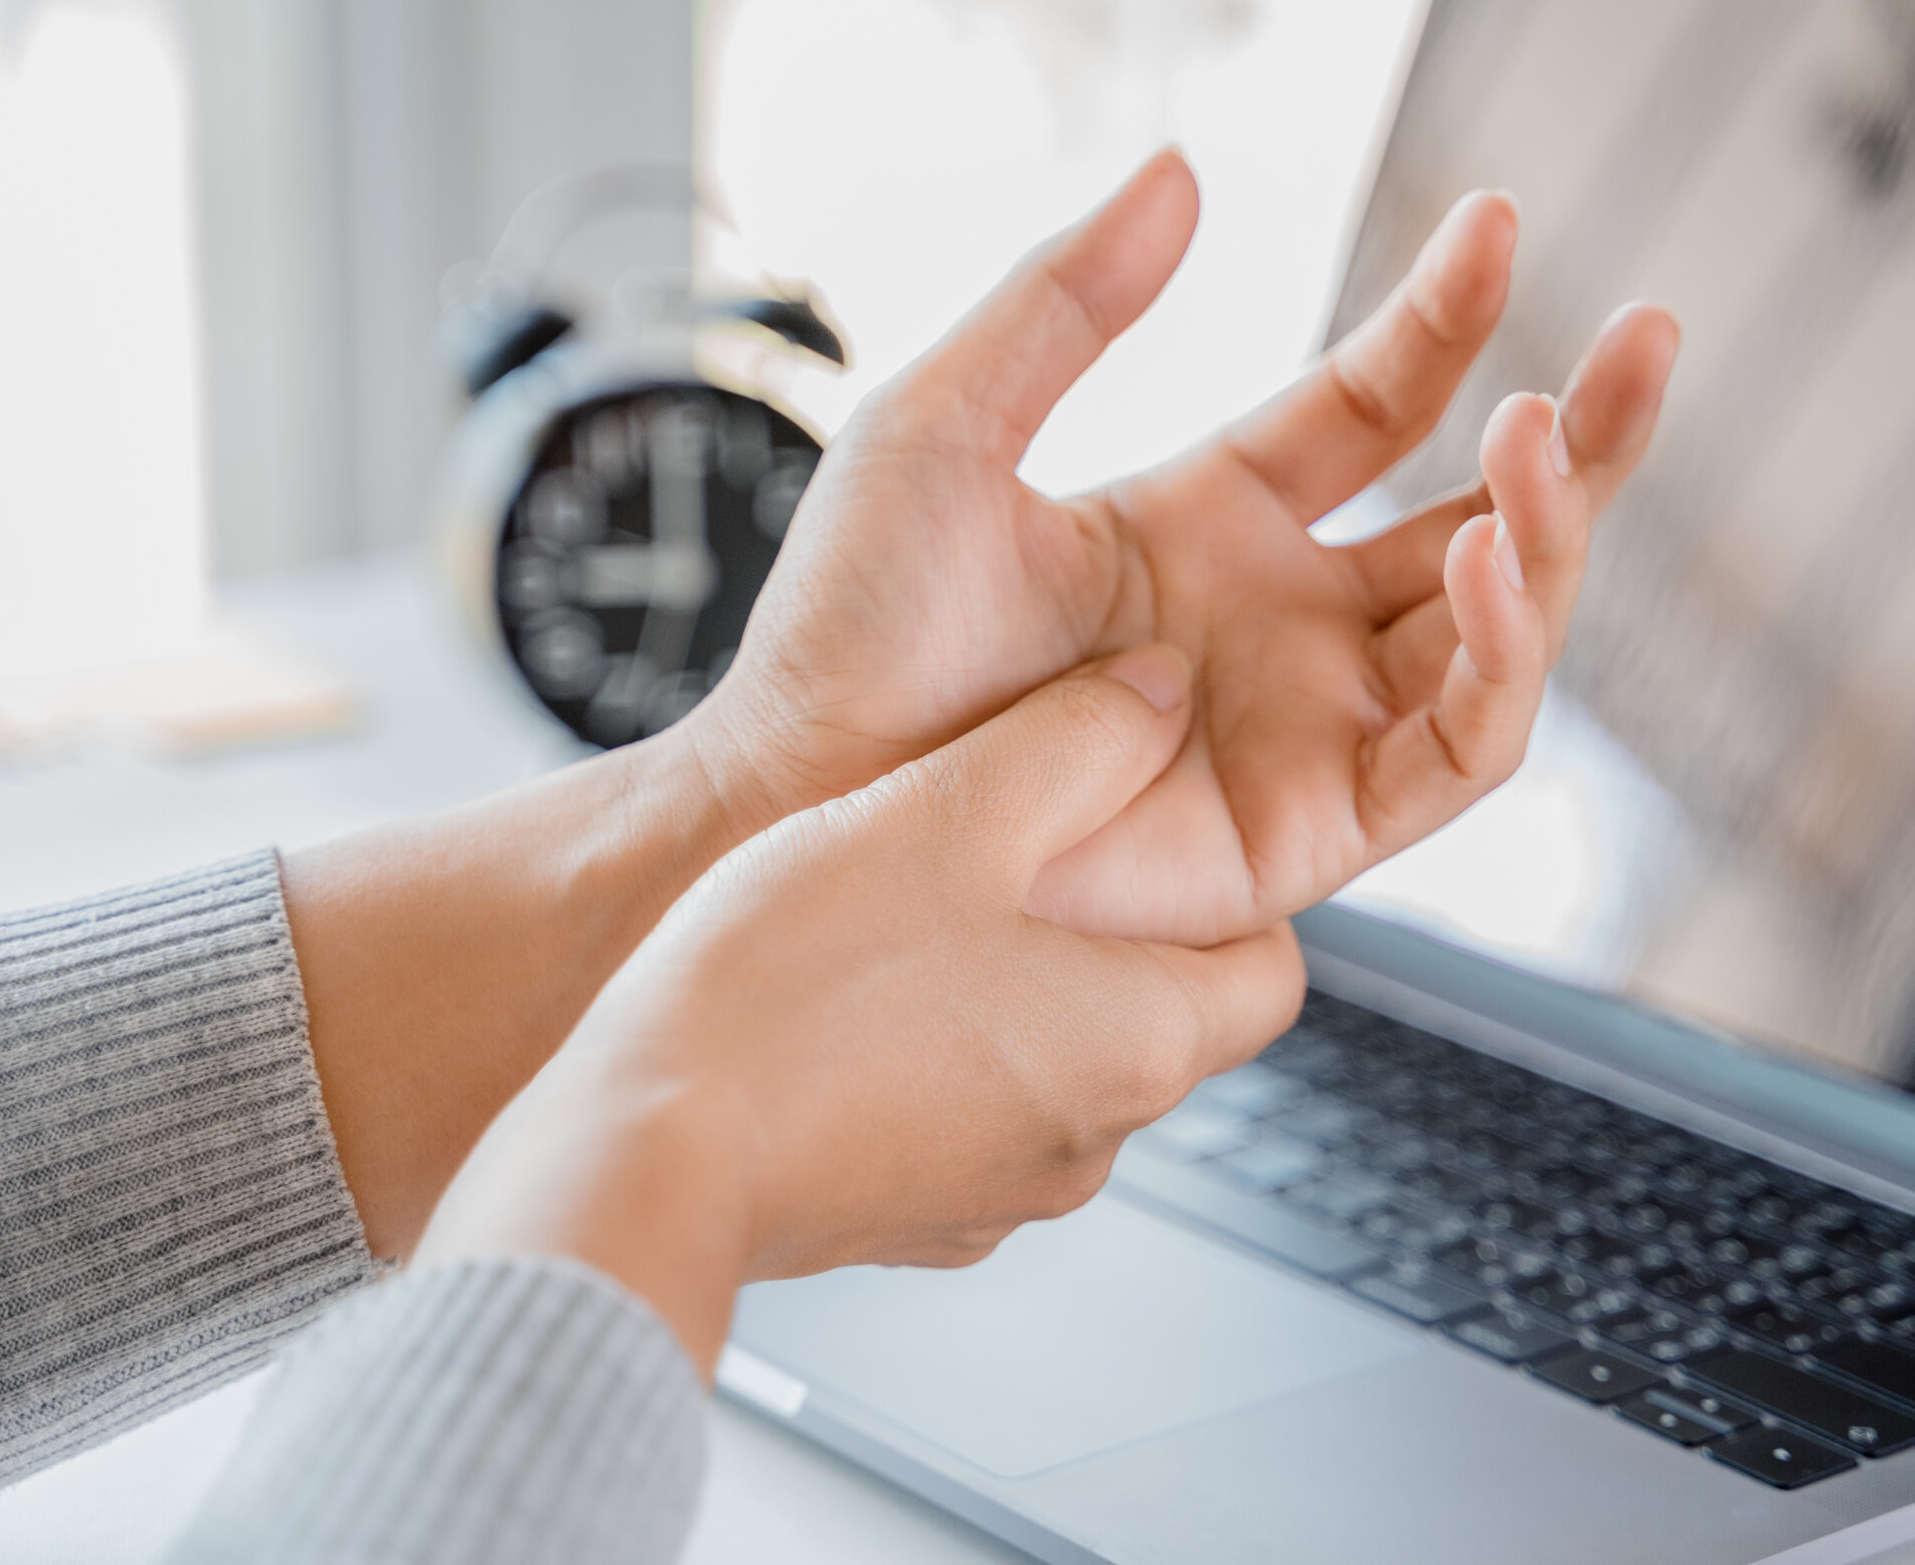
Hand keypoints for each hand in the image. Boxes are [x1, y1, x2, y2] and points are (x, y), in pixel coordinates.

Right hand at [419, 646, 1304, 1373]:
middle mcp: (1089, 1143)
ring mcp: (992, 1197)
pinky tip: (840, 1000)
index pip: (1275, 975)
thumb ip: (1077, 740)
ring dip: (1005, 995)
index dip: (1235, 894)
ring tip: (906, 916)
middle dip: (1101, 931)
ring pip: (1048, 1069)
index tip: (1160, 833)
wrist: (639, 1155)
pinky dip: (927, 1063)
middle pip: (1156, 1016)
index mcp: (1139, 1043)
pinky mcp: (901, 1222)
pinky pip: (953, 1123)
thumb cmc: (793, 990)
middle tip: (1011, 850)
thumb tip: (1161, 692)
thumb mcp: (950, 812)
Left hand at [688, 151, 1677, 945]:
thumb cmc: (852, 634)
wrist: (812, 798)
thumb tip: (1182, 168)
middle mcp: (1281, 622)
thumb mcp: (945, 425)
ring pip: (1497, 633)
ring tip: (1544, 439)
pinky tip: (1494, 563)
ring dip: (1549, 535)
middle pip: (1480, 519)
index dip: (1444, 317)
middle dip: (1576, 434)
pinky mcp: (1313, 828)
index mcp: (1209, 520)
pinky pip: (1456, 749)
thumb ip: (1065, 302)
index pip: (1375, 408)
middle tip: (1651, 332)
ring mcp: (1305, 725)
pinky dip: (1502, 662)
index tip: (1497, 222)